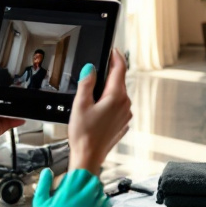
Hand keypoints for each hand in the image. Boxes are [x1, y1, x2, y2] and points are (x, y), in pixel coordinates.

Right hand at [26, 168, 110, 206]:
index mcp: (70, 191)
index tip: (73, 181)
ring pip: (100, 191)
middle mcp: (84, 196)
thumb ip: (44, 184)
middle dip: (88, 183)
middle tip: (81, 190)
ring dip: (94, 192)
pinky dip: (100, 203)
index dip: (78, 176)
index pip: (81, 173)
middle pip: (93, 180)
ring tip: (85, 200)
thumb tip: (46, 172)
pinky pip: (105, 204)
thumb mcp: (40, 203)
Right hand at [67, 48, 132, 177]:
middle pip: (120, 81)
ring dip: (109, 89)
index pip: (120, 68)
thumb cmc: (84, 135)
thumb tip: (91, 68)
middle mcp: (125, 104)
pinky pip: (117, 106)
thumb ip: (87, 82)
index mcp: (116, 97)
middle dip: (110, 74)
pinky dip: (109, 103)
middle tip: (97, 70)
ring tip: (93, 94)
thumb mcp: (80, 104)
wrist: (88, 157)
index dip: (116, 56)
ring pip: (119, 94)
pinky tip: (97, 109)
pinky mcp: (122, 123)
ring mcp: (125, 115)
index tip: (113, 50)